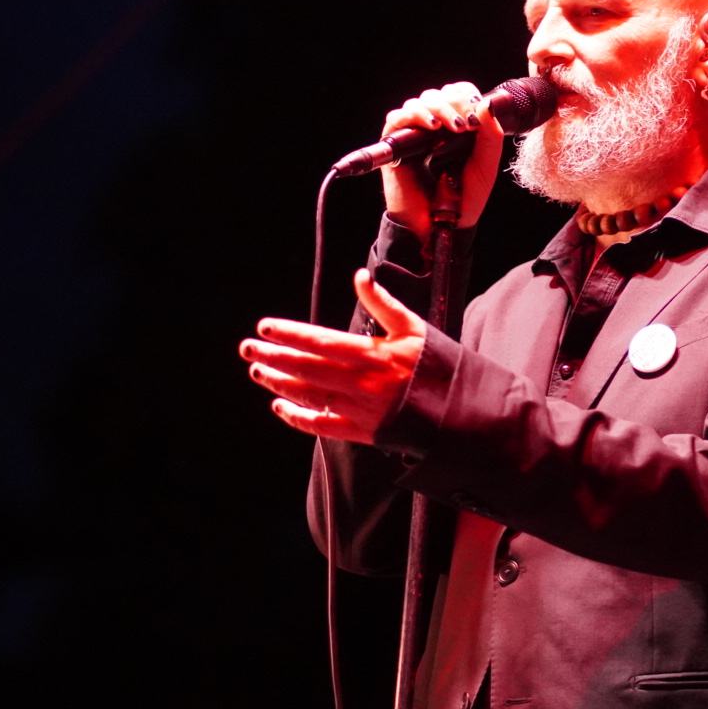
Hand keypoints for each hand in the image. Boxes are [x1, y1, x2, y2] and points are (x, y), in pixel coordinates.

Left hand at [239, 270, 425, 443]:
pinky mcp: (363, 433)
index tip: (265, 327)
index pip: (321, 342)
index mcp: (374, 355)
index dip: (290, 335)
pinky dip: (298, 418)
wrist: (460, 410)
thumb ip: (382, 303)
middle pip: (307, 369)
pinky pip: (323, 426)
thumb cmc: (436, 365)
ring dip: (280, 383)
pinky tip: (280, 406)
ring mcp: (361, 411)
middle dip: (273, 358)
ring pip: (310, 396)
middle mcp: (362, 383)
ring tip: (258, 372)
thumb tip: (359, 275)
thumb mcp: (413, 327)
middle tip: (246, 349)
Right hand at [380, 81, 505, 242]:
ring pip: (419, 102)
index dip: (465, 93)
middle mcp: (431, 127)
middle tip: (468, 123)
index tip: (478, 107)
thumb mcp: (485, 165)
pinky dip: (415, 115)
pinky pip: (397, 118)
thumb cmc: (463, 198)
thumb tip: (487, 104)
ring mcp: (412, 135)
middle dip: (455, 102)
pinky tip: (432, 126)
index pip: (455, 94)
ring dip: (440, 108)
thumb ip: (490, 136)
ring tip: (455, 127)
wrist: (442, 225)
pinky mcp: (395, 146)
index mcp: (453, 127)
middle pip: (437, 95)